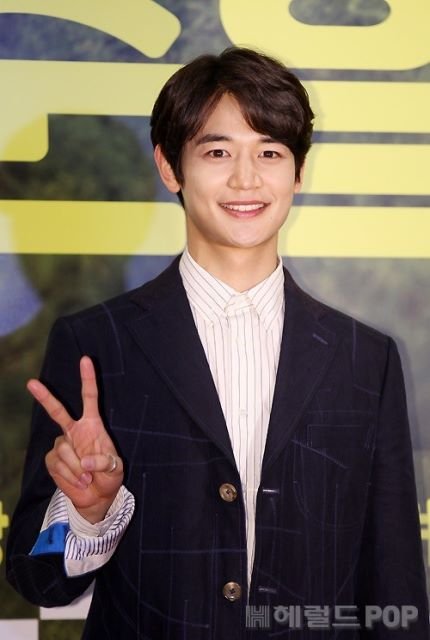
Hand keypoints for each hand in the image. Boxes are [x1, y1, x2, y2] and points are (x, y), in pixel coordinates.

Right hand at [27, 356, 123, 523]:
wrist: (96, 497)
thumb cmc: (109, 476)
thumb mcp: (116, 468)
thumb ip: (105, 462)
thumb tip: (87, 462)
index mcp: (93, 425)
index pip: (90, 398)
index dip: (88, 379)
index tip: (86, 360)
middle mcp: (74, 430)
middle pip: (57, 411)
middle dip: (45, 397)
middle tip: (31, 383)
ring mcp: (61, 444)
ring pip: (64, 450)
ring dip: (77, 469)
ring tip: (87, 478)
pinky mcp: (52, 459)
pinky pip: (58, 465)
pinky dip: (70, 476)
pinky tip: (79, 481)